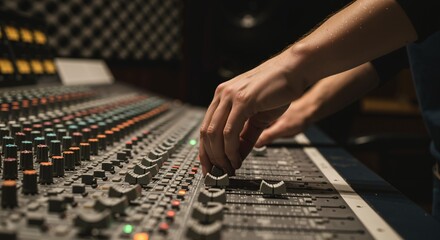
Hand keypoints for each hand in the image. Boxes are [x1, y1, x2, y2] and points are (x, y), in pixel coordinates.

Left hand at [199, 50, 304, 174]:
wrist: (294, 70)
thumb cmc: (278, 91)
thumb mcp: (257, 118)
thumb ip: (245, 136)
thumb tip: (236, 157)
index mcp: (222, 96)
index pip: (206, 128)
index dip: (206, 151)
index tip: (210, 168)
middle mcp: (222, 95)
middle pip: (206, 133)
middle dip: (212, 158)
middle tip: (221, 173)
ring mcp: (230, 96)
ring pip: (215, 134)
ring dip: (221, 156)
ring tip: (230, 168)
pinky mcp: (242, 100)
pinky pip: (229, 131)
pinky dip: (231, 149)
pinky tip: (236, 159)